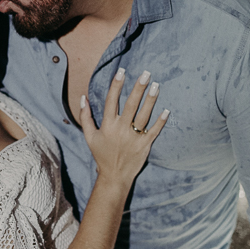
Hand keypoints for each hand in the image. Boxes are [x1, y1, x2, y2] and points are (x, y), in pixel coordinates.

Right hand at [79, 68, 168, 184]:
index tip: (122, 72)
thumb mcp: (89, 137)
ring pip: (144, 115)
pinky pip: (154, 131)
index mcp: (107, 125)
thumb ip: (85, 117)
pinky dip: (160, 121)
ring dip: (151, 100)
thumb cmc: (101, 155)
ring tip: (157, 85)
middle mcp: (121, 129)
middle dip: (138, 88)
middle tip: (146, 73)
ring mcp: (134, 137)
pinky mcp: (145, 145)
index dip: (116, 85)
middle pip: (131, 105)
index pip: (112, 101)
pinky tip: (166, 110)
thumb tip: (83, 98)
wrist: (114, 176)